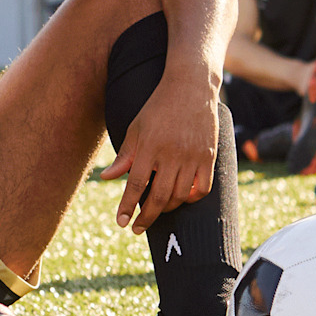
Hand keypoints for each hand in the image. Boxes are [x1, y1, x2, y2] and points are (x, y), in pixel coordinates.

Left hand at [100, 74, 218, 233]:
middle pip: (158, 196)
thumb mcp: (136, 127)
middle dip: (146, 217)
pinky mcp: (209, 156)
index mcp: (149, 146)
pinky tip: (182, 198)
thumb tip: (107, 178)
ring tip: (157, 210)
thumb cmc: (158, 107)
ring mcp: (192, 156)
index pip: (135, 185)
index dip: (127, 206)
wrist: (191, 86)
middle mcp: (171, 154)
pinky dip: (191, 198)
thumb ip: (124, 156)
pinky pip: (202, 188)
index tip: (122, 222)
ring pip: (180, 196)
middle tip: (137, 228)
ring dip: (167, 208)